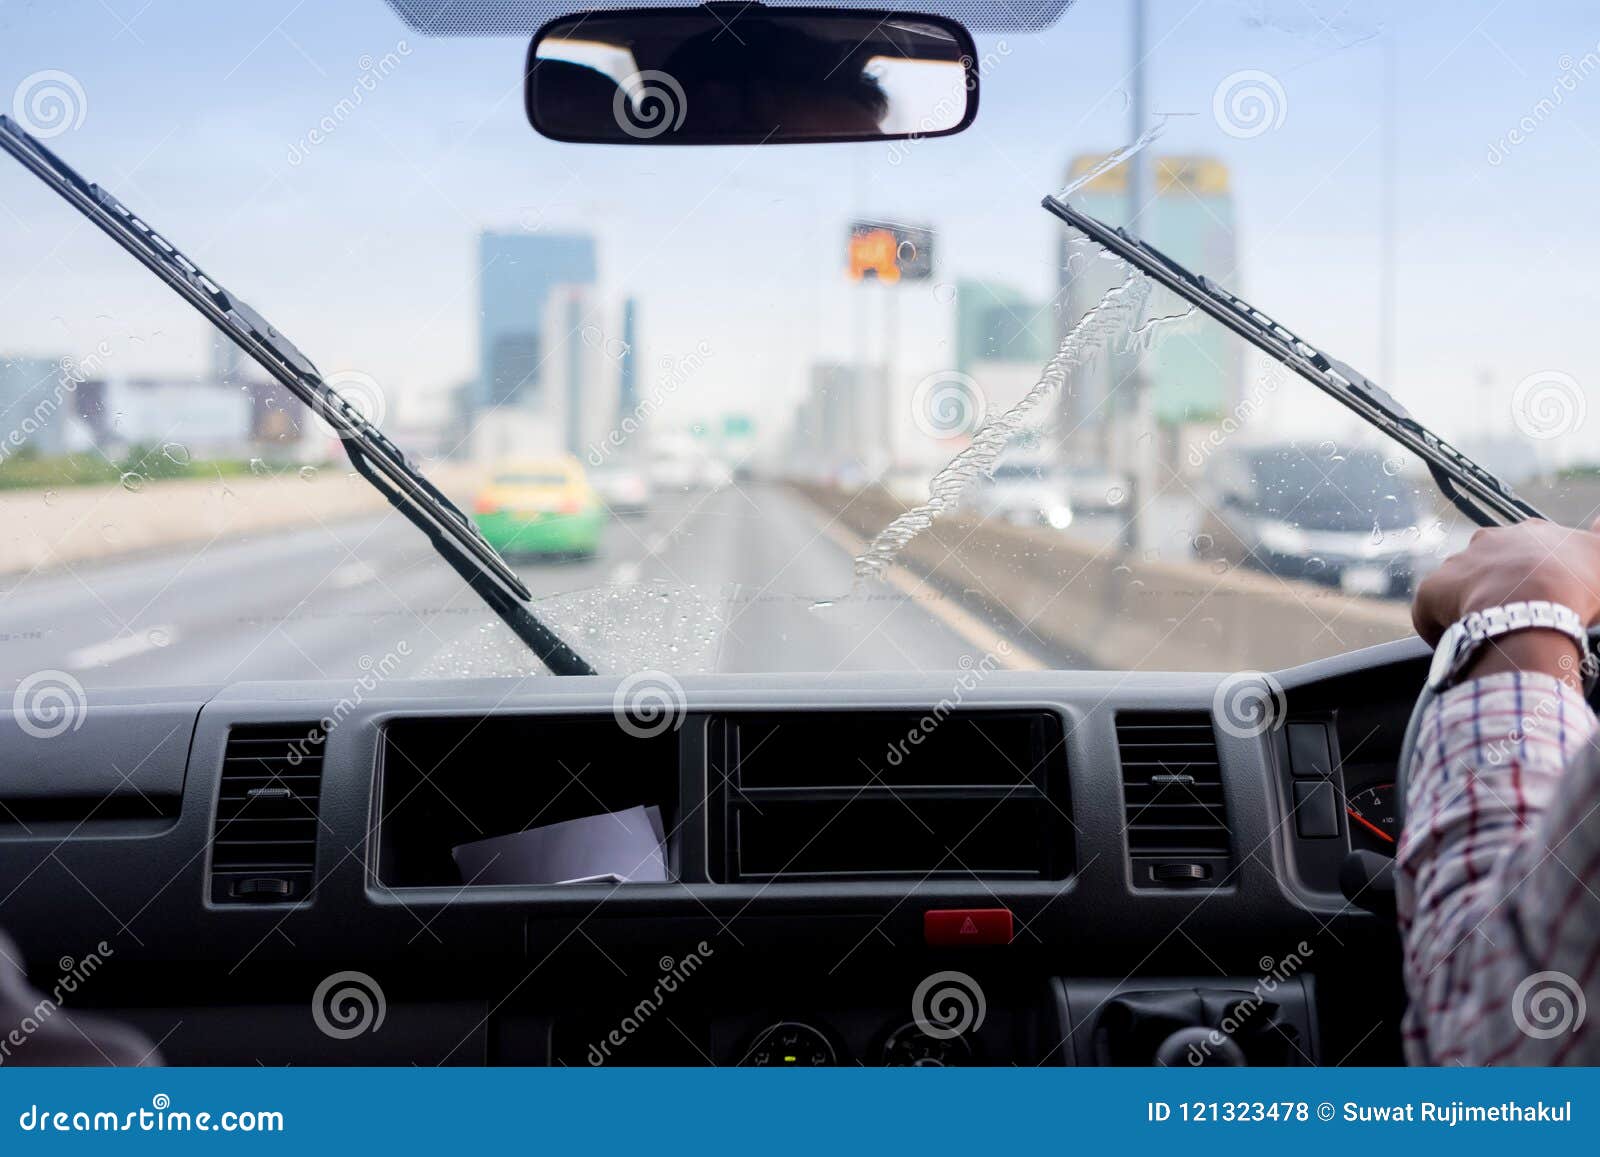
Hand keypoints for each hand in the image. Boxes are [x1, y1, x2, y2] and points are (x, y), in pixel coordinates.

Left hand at [1412, 519, 1599, 680]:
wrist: (1535, 606)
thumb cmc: (1575, 586)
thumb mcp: (1599, 556)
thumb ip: (1599, 535)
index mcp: (1530, 532)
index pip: (1528, 548)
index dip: (1534, 573)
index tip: (1542, 593)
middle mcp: (1490, 540)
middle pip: (1491, 564)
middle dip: (1500, 586)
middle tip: (1515, 614)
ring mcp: (1459, 562)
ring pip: (1461, 585)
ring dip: (1470, 604)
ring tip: (1489, 630)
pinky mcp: (1433, 589)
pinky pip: (1429, 611)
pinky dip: (1439, 628)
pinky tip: (1456, 644)